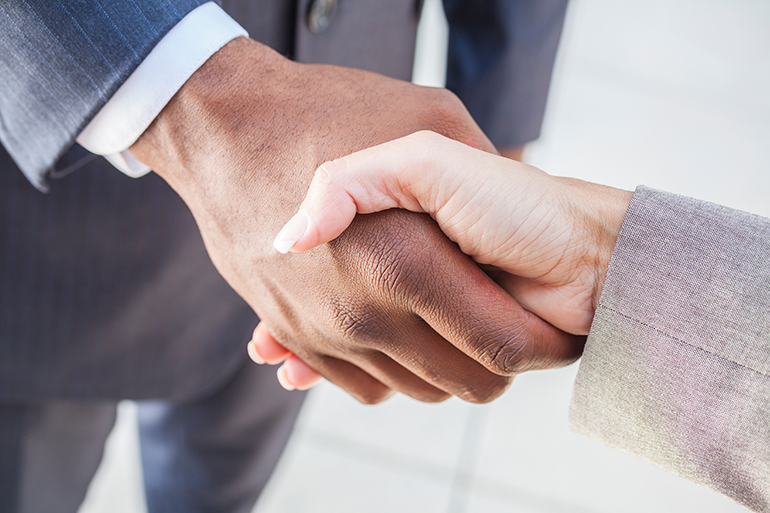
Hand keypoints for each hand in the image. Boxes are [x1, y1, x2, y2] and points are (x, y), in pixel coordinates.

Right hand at [131, 39, 581, 403]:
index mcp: (408, 263)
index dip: (539, 334)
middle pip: (465, 380)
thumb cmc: (334, 115)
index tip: (546, 309)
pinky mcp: (297, 333)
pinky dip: (388, 373)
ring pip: (416, 387)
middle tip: (503, 316)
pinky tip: (399, 338)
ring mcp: (324, 328)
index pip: (506, 347)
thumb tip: (511, 235)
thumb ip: (483, 168)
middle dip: (496, 356)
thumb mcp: (431, 123)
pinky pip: (362, 385)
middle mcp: (362, 312)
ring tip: (453, 322)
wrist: (224, 130)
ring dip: (445, 368)